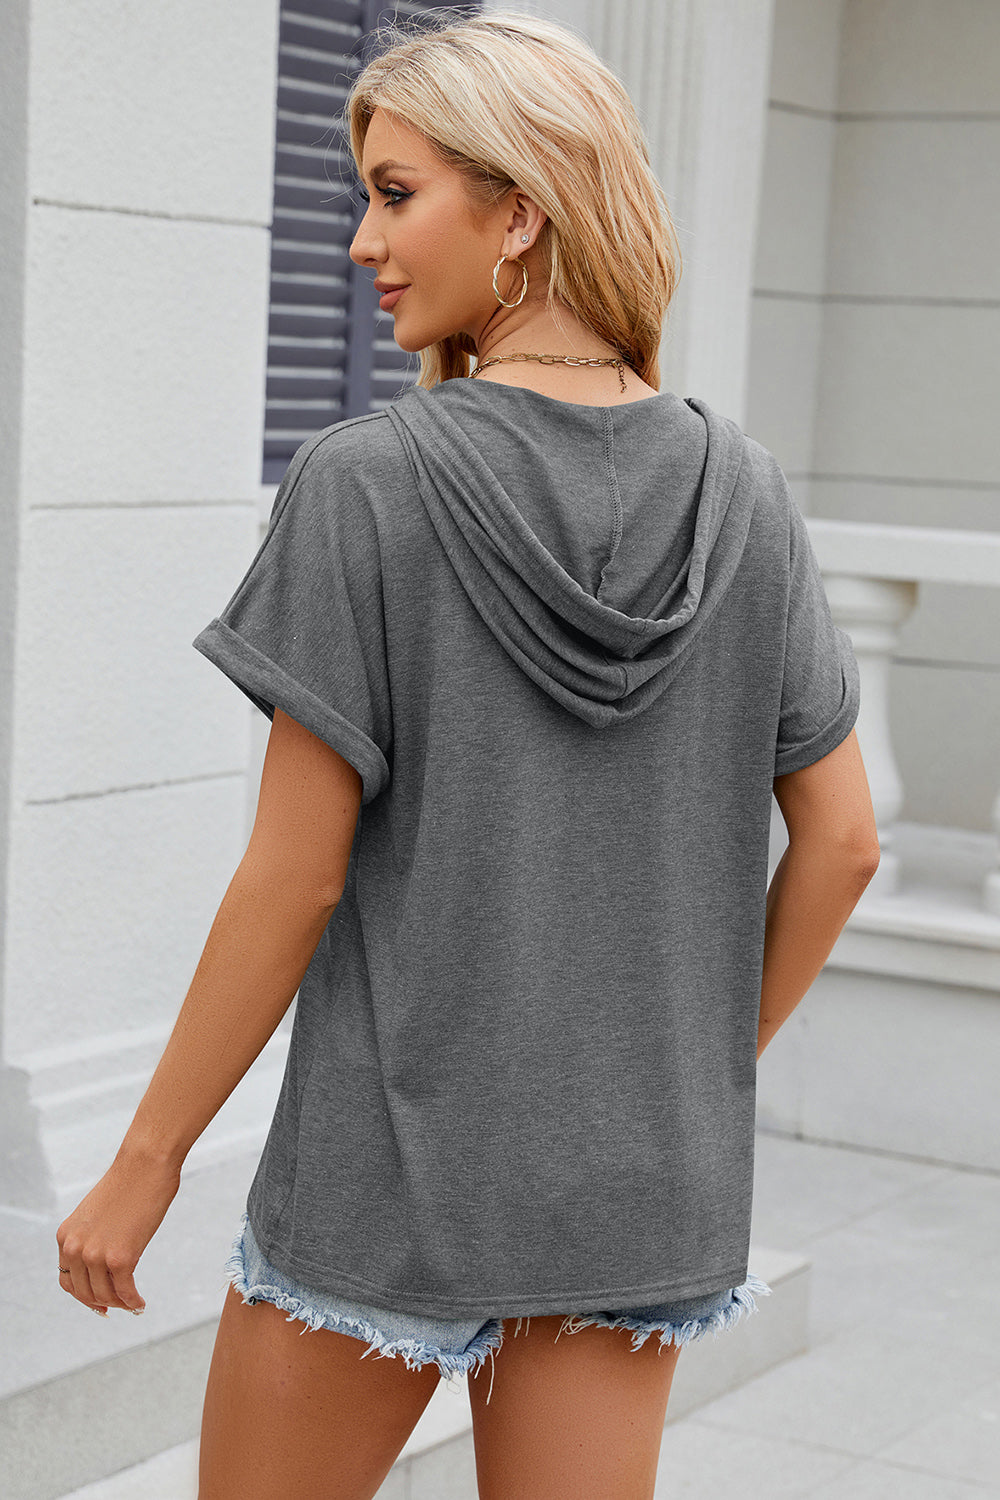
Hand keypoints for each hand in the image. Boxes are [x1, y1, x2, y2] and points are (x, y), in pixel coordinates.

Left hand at [56, 1149, 180, 1315]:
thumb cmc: (128, 1183)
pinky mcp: (121, 1258)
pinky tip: (140, 1302)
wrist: (146, 1164)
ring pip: (104, 1295)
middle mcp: (75, 1248)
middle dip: (102, 1302)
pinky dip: (133, 1301)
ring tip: (133, 1304)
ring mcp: (96, 1255)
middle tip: (117, 1307)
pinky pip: (125, 1291)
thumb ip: (92, 1238)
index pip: (67, 1279)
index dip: (83, 1294)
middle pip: (84, 1292)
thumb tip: (102, 1266)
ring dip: (119, 1304)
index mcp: (65, 1236)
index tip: (98, 1301)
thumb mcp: (95, 1214)